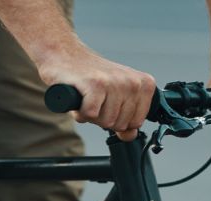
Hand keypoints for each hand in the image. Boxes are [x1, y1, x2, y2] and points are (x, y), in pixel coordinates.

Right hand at [37, 45, 155, 140]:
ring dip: (91, 115)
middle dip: (103, 118)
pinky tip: (80, 98)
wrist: (66, 55)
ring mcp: (115, 83)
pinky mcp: (95, 84)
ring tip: (88, 97)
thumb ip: (127, 118)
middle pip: (120, 125)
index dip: (119, 120)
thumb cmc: (92, 77)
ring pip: (106, 122)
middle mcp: (133, 82)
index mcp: (144, 85)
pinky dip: (80, 112)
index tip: (109, 104)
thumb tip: (130, 135)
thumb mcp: (116, 98)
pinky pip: (91, 115)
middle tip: (96, 99)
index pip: (136, 123)